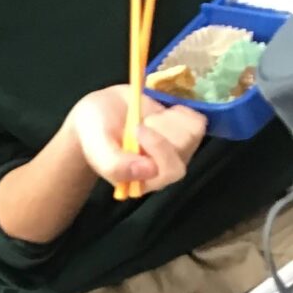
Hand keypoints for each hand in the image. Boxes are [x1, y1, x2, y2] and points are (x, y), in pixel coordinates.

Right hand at [67, 86, 207, 194]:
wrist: (99, 112)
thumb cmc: (94, 132)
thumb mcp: (96, 147)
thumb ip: (114, 165)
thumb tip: (149, 171)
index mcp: (143, 180)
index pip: (169, 170)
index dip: (158, 147)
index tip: (136, 128)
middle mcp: (163, 170)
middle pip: (183, 150)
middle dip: (161, 129)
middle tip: (138, 123)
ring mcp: (177, 151)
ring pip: (192, 134)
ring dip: (167, 120)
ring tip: (146, 120)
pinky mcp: (185, 132)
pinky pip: (198, 122)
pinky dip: (181, 112)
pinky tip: (162, 114)